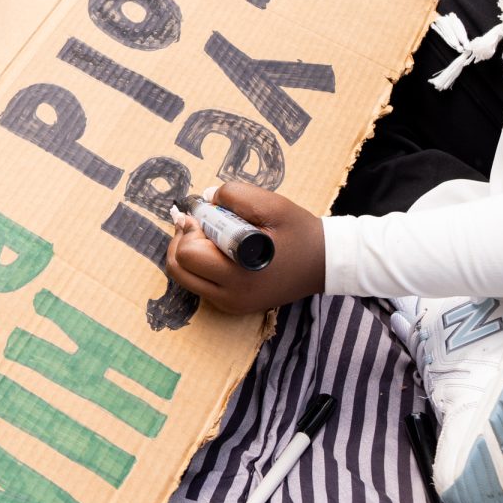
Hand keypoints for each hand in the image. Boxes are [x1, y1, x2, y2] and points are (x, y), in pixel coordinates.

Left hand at [166, 182, 325, 314]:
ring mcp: (229, 304)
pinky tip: (216, 248)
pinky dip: (198, 264)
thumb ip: (235, 196)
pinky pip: (197, 284)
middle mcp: (231, 296)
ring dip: (186, 253)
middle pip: (177, 268)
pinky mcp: (231, 306)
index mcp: (240, 274)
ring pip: (183, 278)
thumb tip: (203, 200)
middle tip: (201, 224)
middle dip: (182, 240)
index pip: (188, 254)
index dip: (190, 229)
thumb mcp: (272, 204)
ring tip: (206, 234)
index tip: (206, 214)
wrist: (324, 263)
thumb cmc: (299, 232)